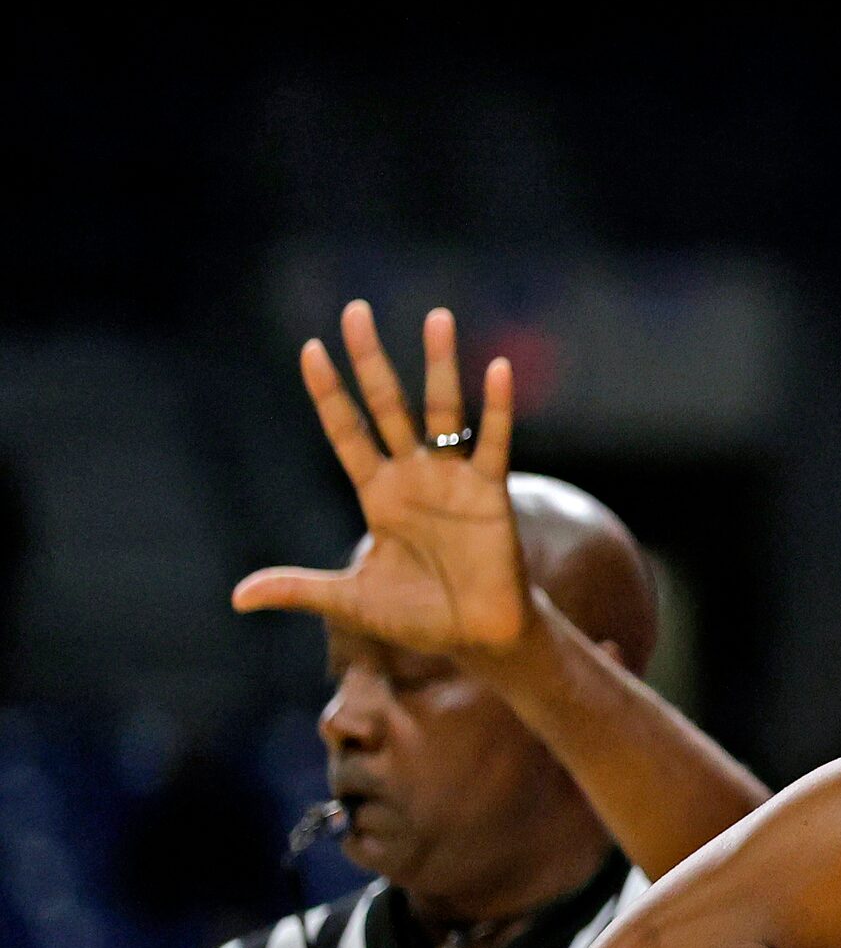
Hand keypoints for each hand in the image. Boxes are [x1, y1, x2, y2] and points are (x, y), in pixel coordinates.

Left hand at [232, 301, 529, 656]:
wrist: (479, 636)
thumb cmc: (419, 616)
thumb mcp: (352, 602)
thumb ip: (300, 589)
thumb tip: (237, 597)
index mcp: (377, 493)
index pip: (346, 431)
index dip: (329, 393)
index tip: (311, 349)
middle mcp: (412, 475)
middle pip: (387, 405)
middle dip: (371, 359)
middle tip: (356, 311)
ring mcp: (452, 478)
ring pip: (442, 410)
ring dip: (438, 363)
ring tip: (436, 316)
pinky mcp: (489, 491)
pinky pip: (493, 441)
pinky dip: (496, 407)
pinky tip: (496, 368)